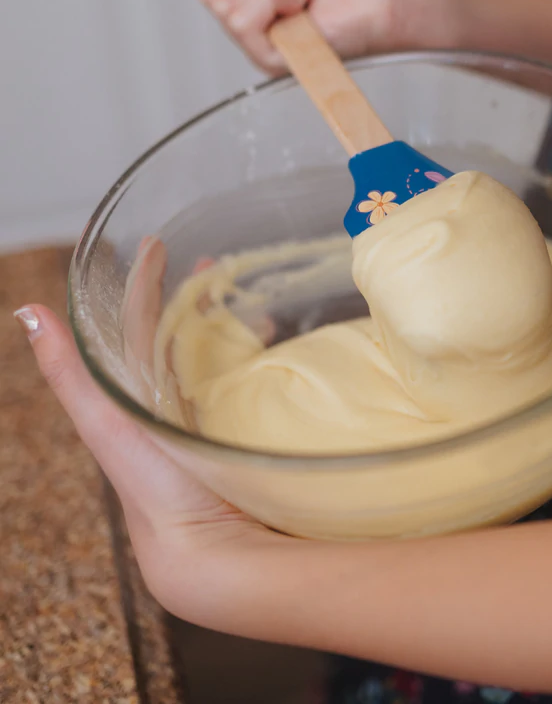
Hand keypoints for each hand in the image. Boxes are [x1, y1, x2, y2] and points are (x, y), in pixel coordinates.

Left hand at [14, 253, 281, 629]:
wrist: (208, 550)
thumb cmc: (155, 488)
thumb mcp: (106, 421)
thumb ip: (70, 371)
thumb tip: (26, 311)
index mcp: (137, 392)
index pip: (142, 322)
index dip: (150, 282)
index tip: (163, 244)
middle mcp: (172, 399)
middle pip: (184, 333)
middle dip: (198, 295)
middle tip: (220, 264)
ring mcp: (212, 414)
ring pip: (220, 354)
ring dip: (233, 325)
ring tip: (257, 303)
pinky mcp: (244, 428)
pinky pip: (251, 379)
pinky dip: (262, 359)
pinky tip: (282, 349)